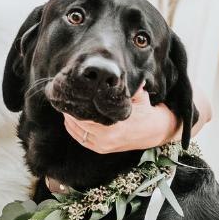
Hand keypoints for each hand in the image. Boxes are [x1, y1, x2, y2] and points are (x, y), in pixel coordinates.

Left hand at [62, 88, 211, 153]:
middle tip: (65, 99)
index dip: (78, 104)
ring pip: (78, 132)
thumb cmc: (144, 110)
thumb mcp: (139, 96)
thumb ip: (131, 86)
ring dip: (69, 120)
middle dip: (71, 111)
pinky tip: (69, 119)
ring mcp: (103, 145)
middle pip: (79, 123)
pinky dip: (73, 130)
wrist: (153, 132)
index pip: (88, 115)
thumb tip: (119, 70)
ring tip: (66, 107)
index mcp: (115, 124)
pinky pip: (81, 139)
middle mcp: (107, 137)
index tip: (72, 94)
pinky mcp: (101, 149)